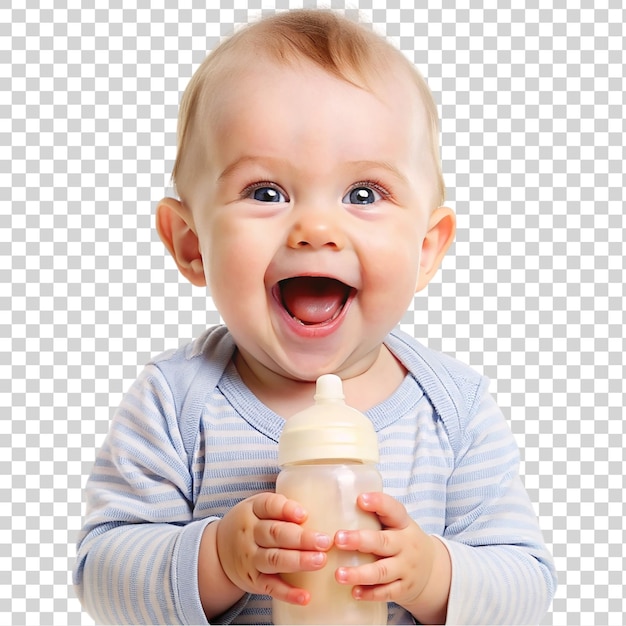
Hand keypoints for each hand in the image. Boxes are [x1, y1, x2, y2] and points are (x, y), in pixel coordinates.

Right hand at [214, 492, 331, 605]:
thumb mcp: (258, 508)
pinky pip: (271, 587)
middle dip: (301, 538)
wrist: (218, 551)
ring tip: (320, 561)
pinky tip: (304, 596)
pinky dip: (288, 593)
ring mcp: (250, 558)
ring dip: (298, 561)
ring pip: (274, 559)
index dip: (286, 509)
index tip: (304, 514)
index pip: (268, 505)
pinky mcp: (253, 580)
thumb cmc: (251, 524)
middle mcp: (250, 533)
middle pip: (275, 533)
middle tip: (324, 541)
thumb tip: (322, 510)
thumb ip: (282, 507)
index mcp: (253, 510)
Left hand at [334, 492, 450, 623]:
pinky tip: (354, 592)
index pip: (393, 510)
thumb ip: (376, 515)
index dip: (378, 503)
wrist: (432, 571)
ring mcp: (406, 568)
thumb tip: (340, 503)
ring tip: (338, 574)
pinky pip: (386, 593)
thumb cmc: (403, 540)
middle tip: (338, 538)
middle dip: (359, 540)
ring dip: (360, 573)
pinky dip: (370, 593)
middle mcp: (406, 545)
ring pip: (382, 571)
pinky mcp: (404, 589)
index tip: (360, 499)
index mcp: (403, 524)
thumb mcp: (397, 524)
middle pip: (383, 542)